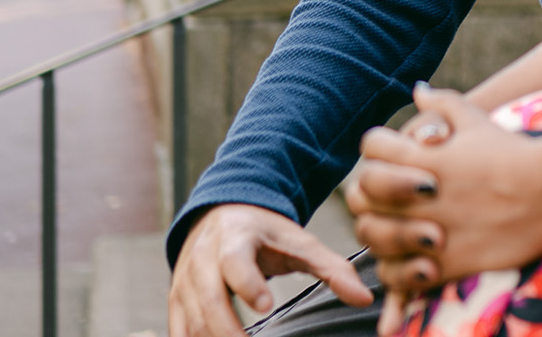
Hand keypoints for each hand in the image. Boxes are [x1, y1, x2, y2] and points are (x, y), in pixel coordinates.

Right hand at [167, 202, 371, 336]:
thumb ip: (333, 269)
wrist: (222, 216)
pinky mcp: (175, 301)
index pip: (235, 262)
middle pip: (210, 299)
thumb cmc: (267, 234)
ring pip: (192, 320)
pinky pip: (179, 330)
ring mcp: (184, 282)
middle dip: (228, 329)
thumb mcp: (300, 243)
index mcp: (235, 238)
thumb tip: (365, 299)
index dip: (248, 284)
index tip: (266, 307)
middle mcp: (202, 259)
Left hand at [346, 86, 541, 324]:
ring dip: (378, 233)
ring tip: (396, 231)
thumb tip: (418, 90)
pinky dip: (397, 270)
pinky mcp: (446, 263)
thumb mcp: (478, 120)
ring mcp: (430, 230)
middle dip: (369, 195)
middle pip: (363, 195)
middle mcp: (420, 194)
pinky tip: (412, 261)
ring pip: (374, 237)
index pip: (372, 147)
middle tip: (384, 199)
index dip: (377, 150)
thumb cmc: (516, 152)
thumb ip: (443, 104)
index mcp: (425, 156)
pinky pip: (398, 274)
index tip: (391, 158)